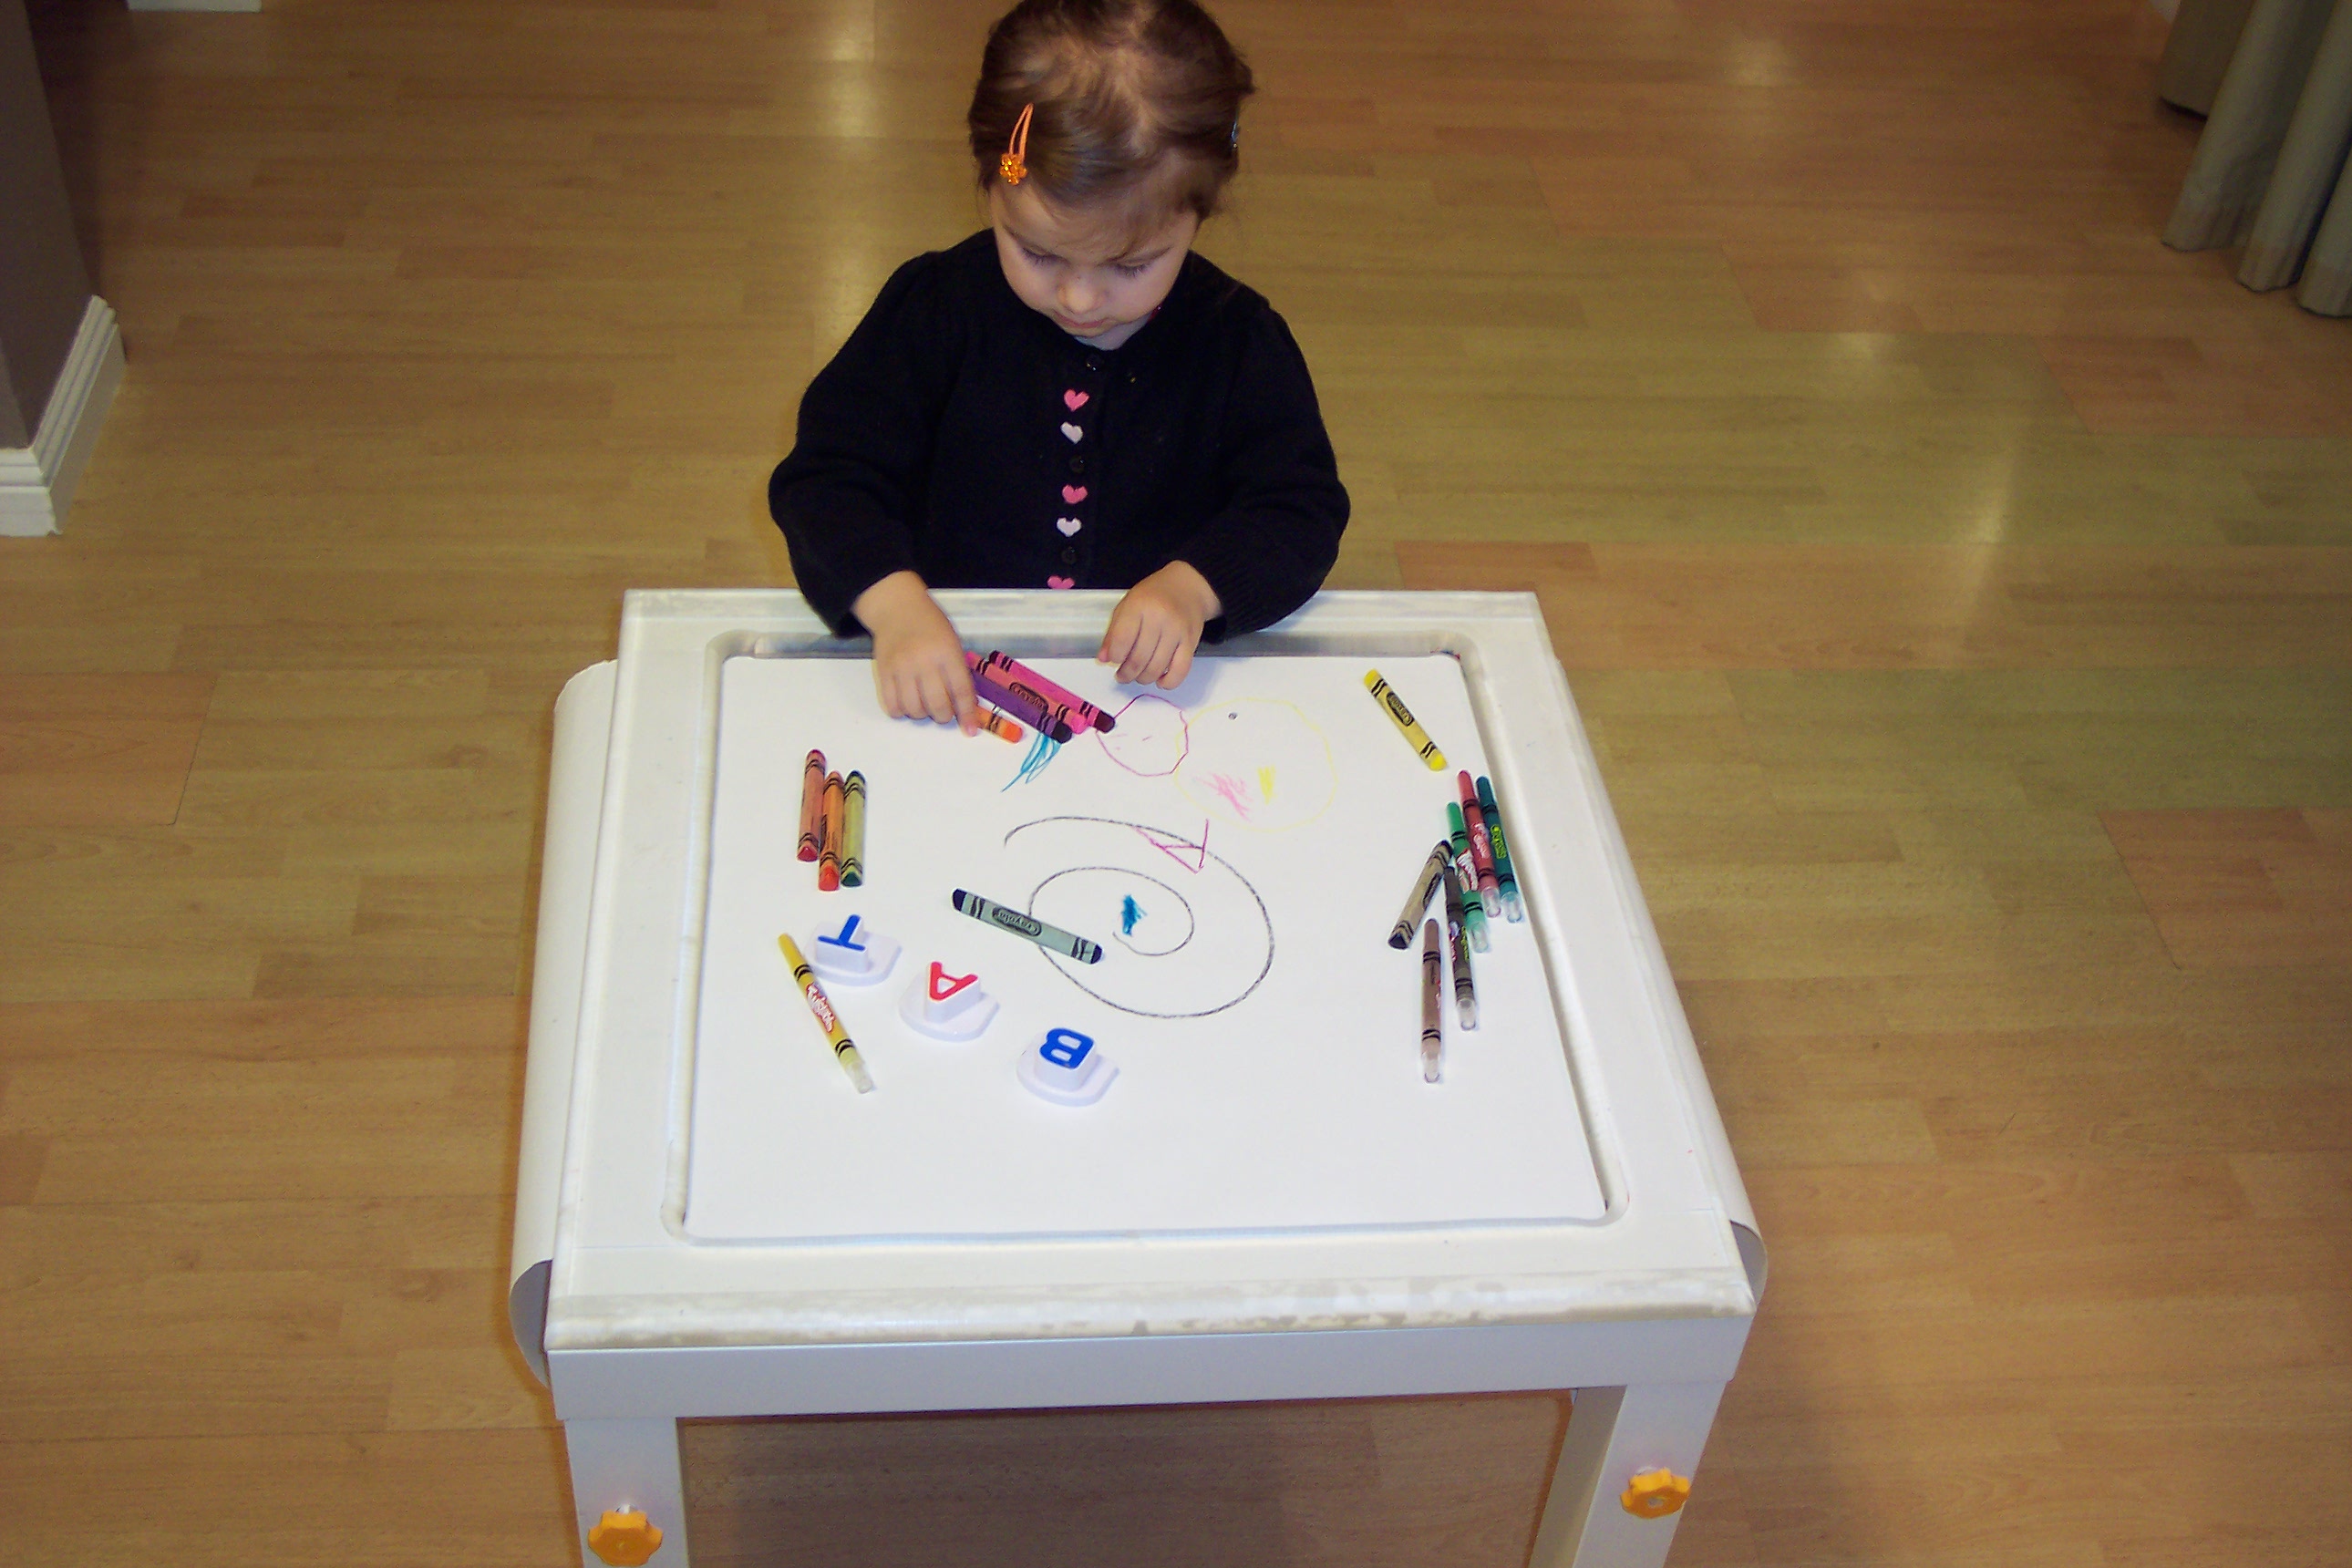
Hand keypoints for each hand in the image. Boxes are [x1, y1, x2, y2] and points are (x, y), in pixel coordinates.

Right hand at [853, 571, 977, 731]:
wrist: (897, 608)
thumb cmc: (931, 625)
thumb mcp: (953, 642)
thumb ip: (959, 672)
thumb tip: (967, 707)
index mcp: (947, 652)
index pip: (961, 690)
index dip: (968, 713)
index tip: (970, 729)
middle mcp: (924, 661)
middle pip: (937, 705)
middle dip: (944, 716)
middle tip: (944, 711)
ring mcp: (901, 667)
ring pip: (914, 709)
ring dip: (922, 714)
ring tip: (924, 703)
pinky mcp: (883, 672)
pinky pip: (892, 705)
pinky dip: (901, 711)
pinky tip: (906, 703)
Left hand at [1099, 562, 1220, 687]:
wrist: (1188, 587)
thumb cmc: (1154, 596)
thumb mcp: (1127, 604)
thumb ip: (1113, 631)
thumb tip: (1103, 659)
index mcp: (1139, 605)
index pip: (1122, 641)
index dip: (1114, 656)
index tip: (1113, 659)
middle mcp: (1159, 618)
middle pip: (1139, 659)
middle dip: (1126, 673)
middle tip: (1122, 675)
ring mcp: (1177, 631)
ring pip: (1157, 668)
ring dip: (1143, 679)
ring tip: (1138, 676)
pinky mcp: (1191, 642)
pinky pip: (1180, 670)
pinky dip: (1168, 682)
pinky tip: (1159, 681)